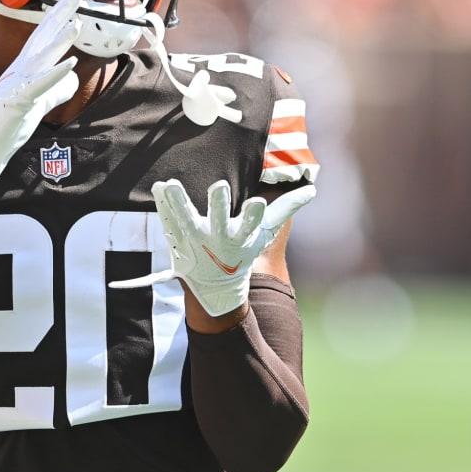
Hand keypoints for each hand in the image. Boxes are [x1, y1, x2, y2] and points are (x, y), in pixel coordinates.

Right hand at [0, 0, 84, 181]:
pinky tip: (70, 63)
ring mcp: (18, 83)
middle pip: (43, 34)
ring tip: (78, 23)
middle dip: (61, 12)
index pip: (45, 33)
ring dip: (60, 39)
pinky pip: (40, 85)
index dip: (60, 13)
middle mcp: (21, 69)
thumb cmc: (10, 121)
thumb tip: (74, 74)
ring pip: (42, 56)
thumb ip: (58, 86)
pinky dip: (55, 73)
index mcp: (25, 66)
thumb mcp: (40, 100)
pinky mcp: (19, 101)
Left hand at [111, 179, 315, 315]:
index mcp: (241, 238)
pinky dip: (163, 205)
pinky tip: (159, 186)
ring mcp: (195, 241)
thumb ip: (286, 209)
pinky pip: (169, 221)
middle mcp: (218, 240)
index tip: (257, 202)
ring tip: (171, 185)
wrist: (215, 286)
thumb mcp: (265, 234)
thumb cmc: (243, 251)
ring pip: (186, 220)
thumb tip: (312, 190)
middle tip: (218, 186)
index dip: (254, 215)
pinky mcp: (177, 240)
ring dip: (178, 202)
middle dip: (218, 206)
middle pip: (219, 222)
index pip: (251, 225)